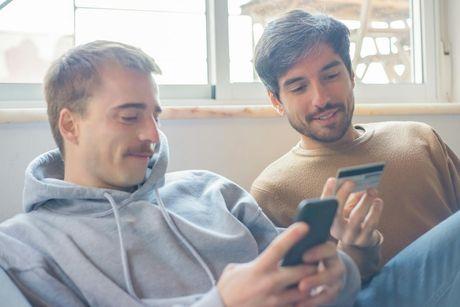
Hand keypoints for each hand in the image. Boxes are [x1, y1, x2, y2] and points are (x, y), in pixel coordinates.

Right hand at [217, 223, 344, 306]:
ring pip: (303, 292)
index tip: (304, 226)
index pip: (278, 248)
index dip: (292, 235)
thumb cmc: (228, 290)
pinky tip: (300, 298)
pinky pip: (296, 306)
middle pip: (300, 272)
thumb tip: (266, 258)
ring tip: (310, 282)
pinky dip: (301, 302)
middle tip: (315, 263)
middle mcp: (269, 284)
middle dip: (311, 267)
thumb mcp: (235, 270)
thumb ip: (254, 263)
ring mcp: (274, 301)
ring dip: (309, 286)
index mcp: (258, 269)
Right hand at [323, 178, 383, 246]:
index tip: (332, 179)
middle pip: (338, 212)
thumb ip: (350, 197)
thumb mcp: (346, 209)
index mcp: (328, 220)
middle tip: (352, 182)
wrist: (359, 242)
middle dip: (344, 195)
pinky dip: (375, 210)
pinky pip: (371, 223)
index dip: (327, 193)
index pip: (324, 205)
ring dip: (364, 201)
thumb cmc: (351, 220)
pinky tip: (378, 201)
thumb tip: (359, 183)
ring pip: (357, 217)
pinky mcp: (364, 239)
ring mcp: (350, 236)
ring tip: (372, 190)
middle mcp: (337, 230)